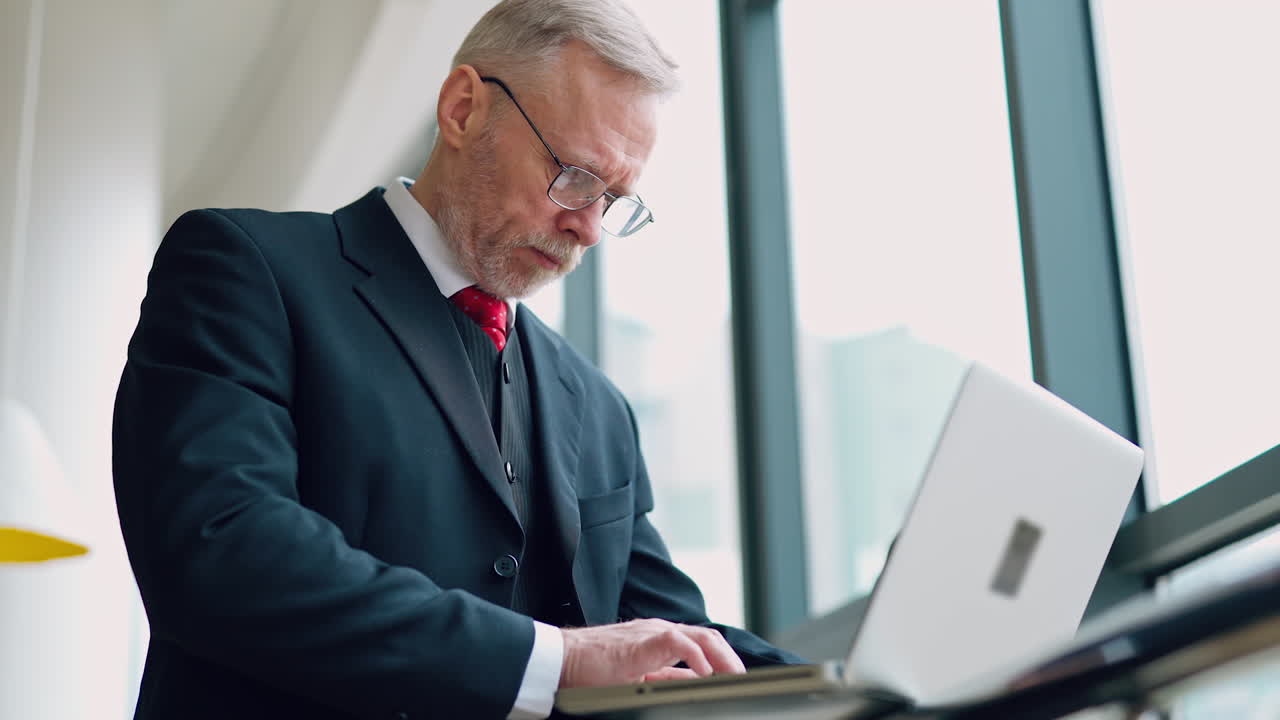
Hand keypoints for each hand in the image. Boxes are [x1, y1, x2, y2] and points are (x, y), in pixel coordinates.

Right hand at [559, 618, 746, 687]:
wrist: (563, 659)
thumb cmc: (593, 670)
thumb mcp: (638, 679)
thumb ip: (665, 679)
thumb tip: (693, 686)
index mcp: (660, 640)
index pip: (702, 644)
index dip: (723, 660)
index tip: (736, 679)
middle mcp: (661, 631)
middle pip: (708, 637)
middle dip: (730, 659)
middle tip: (743, 680)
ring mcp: (653, 633)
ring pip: (701, 636)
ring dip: (723, 658)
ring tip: (734, 677)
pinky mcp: (644, 640)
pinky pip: (680, 643)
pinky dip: (698, 658)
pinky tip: (705, 675)